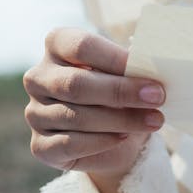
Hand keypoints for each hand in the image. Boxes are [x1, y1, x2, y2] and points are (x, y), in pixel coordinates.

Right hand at [23, 28, 165, 177]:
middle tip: (157, 97)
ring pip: (77, 116)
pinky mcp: (40, 145)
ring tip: (153, 120)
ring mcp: (35, 112)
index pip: (81, 46)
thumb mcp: (130, 73)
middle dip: (121, 92)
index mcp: (57, 46)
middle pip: (76, 84)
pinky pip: (70, 144)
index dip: (115, 59)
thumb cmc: (123, 93)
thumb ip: (134, 65)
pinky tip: (124, 137)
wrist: (117, 136)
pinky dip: (102, 141)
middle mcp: (39, 77)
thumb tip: (148, 63)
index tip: (148, 72)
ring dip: (121, 120)